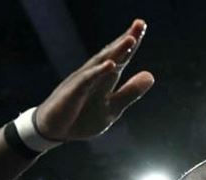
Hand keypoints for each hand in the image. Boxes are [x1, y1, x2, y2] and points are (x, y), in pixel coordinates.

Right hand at [34, 19, 154, 140]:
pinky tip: (111, 65)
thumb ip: (130, 92)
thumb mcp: (112, 107)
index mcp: (105, 78)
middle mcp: (94, 75)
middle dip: (126, 39)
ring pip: (100, 63)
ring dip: (115, 51)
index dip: (132, 43)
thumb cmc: (82, 117)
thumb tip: (150, 75)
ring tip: (130, 39)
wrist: (55, 130)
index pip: (121, 57)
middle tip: (140, 23)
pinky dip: (98, 72)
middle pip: (112, 54)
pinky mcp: (73, 92)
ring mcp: (82, 81)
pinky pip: (86, 80)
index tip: (142, 25)